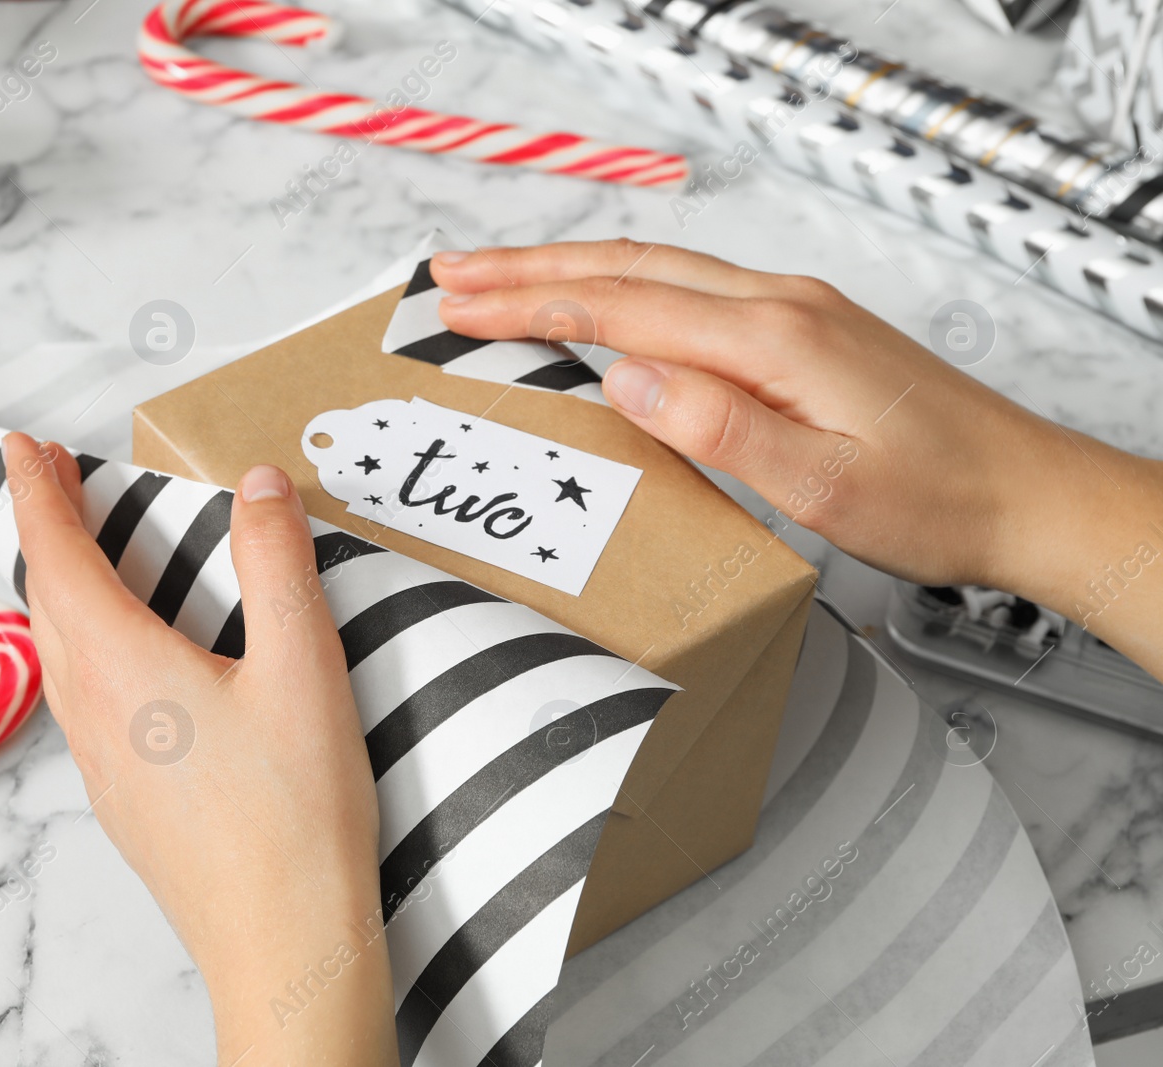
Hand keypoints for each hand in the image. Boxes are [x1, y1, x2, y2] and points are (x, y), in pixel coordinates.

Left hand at [3, 434, 397, 1065]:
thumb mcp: (303, 667)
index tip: (22, 448)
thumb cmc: (294, 812)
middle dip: (45, 533)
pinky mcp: (123, 801)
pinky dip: (82, 646)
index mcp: (124, 666)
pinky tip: (125, 659)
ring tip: (82, 555)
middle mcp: (94, 712)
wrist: (281, 942)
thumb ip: (277, 565)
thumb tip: (258, 485)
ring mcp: (102, 764)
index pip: (59, 558)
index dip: (38, 495)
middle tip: (54, 480)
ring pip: (57, 655)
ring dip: (59, 591)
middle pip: (46, 603)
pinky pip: (80, 699)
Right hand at [431, 239, 1162, 677]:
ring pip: (657, 271)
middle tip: (450, 274)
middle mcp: (781, 308)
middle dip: (529, 268)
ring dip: (570, 270)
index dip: (533, 304)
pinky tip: (601, 302)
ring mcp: (793, 313)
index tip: (461, 304)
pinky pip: (690, 292)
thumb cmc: (938, 500)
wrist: (1027, 494)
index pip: (626, 306)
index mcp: (777, 339)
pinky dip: (622, 288)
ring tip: (500, 278)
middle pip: (630, 267)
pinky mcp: (801, 332)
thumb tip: (627, 378)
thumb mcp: (827, 488)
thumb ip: (723, 429)